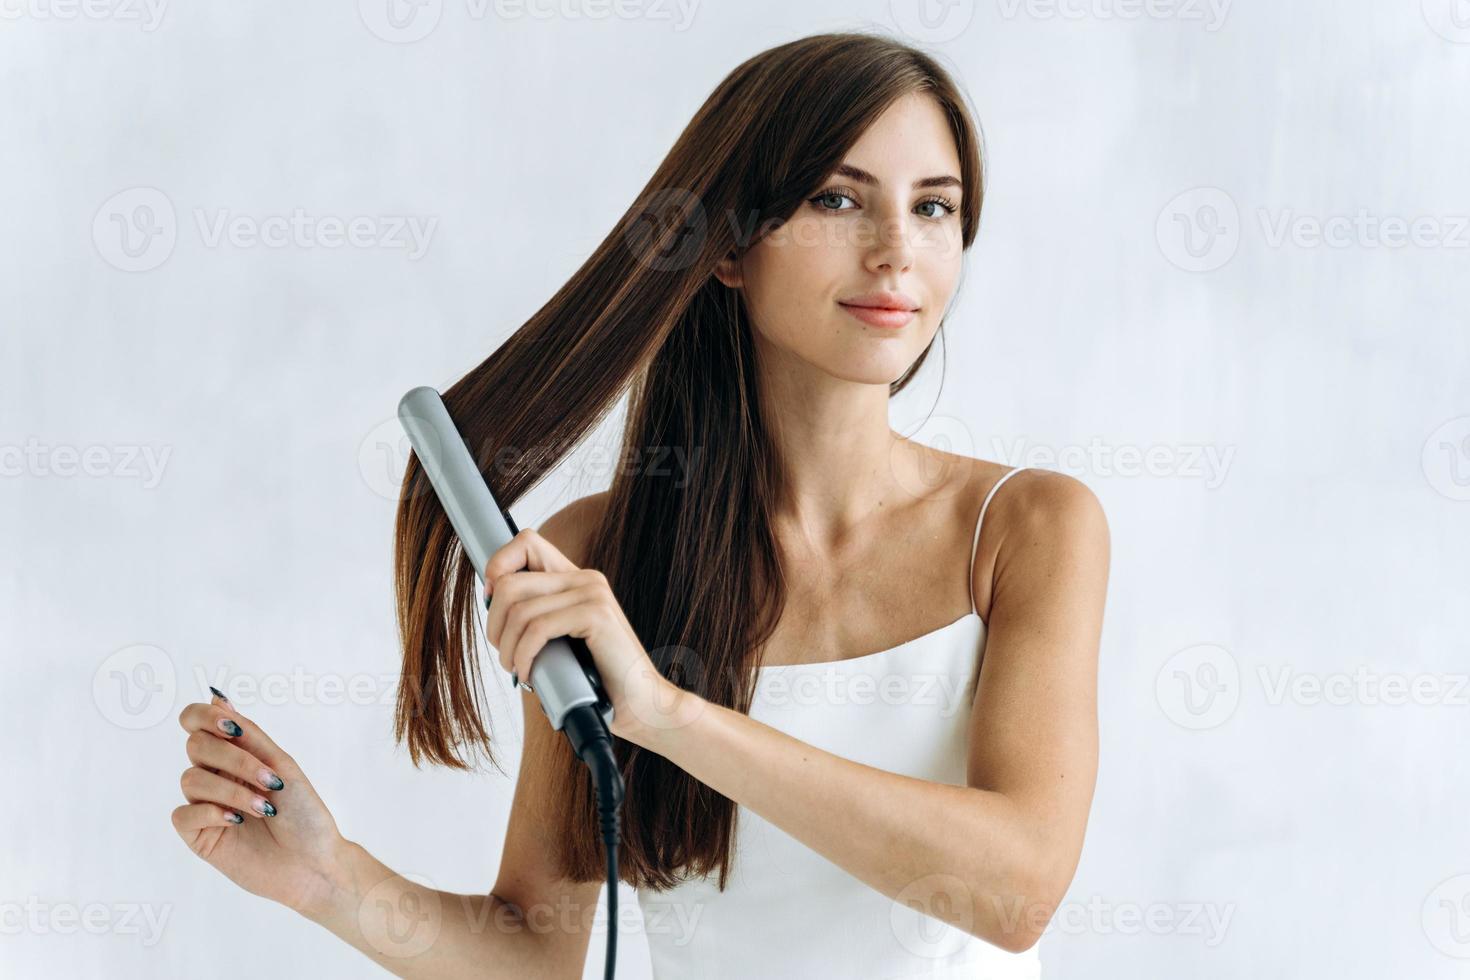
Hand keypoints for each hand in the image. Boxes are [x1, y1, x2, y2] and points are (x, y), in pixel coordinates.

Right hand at [171, 689, 348, 918]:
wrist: (314, 861)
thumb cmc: (304, 814)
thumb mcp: (281, 765)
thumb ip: (248, 735)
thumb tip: (216, 698)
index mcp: (236, 755)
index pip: (197, 723)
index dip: (204, 717)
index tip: (233, 729)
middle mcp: (217, 776)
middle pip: (195, 746)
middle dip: (234, 759)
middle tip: (269, 779)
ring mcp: (206, 806)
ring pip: (190, 779)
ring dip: (231, 790)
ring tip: (263, 807)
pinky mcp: (199, 836)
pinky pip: (183, 814)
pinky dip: (211, 812)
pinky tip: (237, 822)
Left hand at [483, 528, 697, 742]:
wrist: (641, 703)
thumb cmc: (598, 678)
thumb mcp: (562, 639)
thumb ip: (538, 615)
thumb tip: (491, 599)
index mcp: (577, 578)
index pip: (526, 542)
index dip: (498, 567)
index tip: (493, 604)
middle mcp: (586, 578)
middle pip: (511, 582)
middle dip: (496, 624)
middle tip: (506, 653)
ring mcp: (593, 594)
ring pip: (520, 609)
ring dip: (508, 648)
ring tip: (517, 669)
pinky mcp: (596, 615)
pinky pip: (538, 629)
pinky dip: (524, 656)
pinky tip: (530, 675)